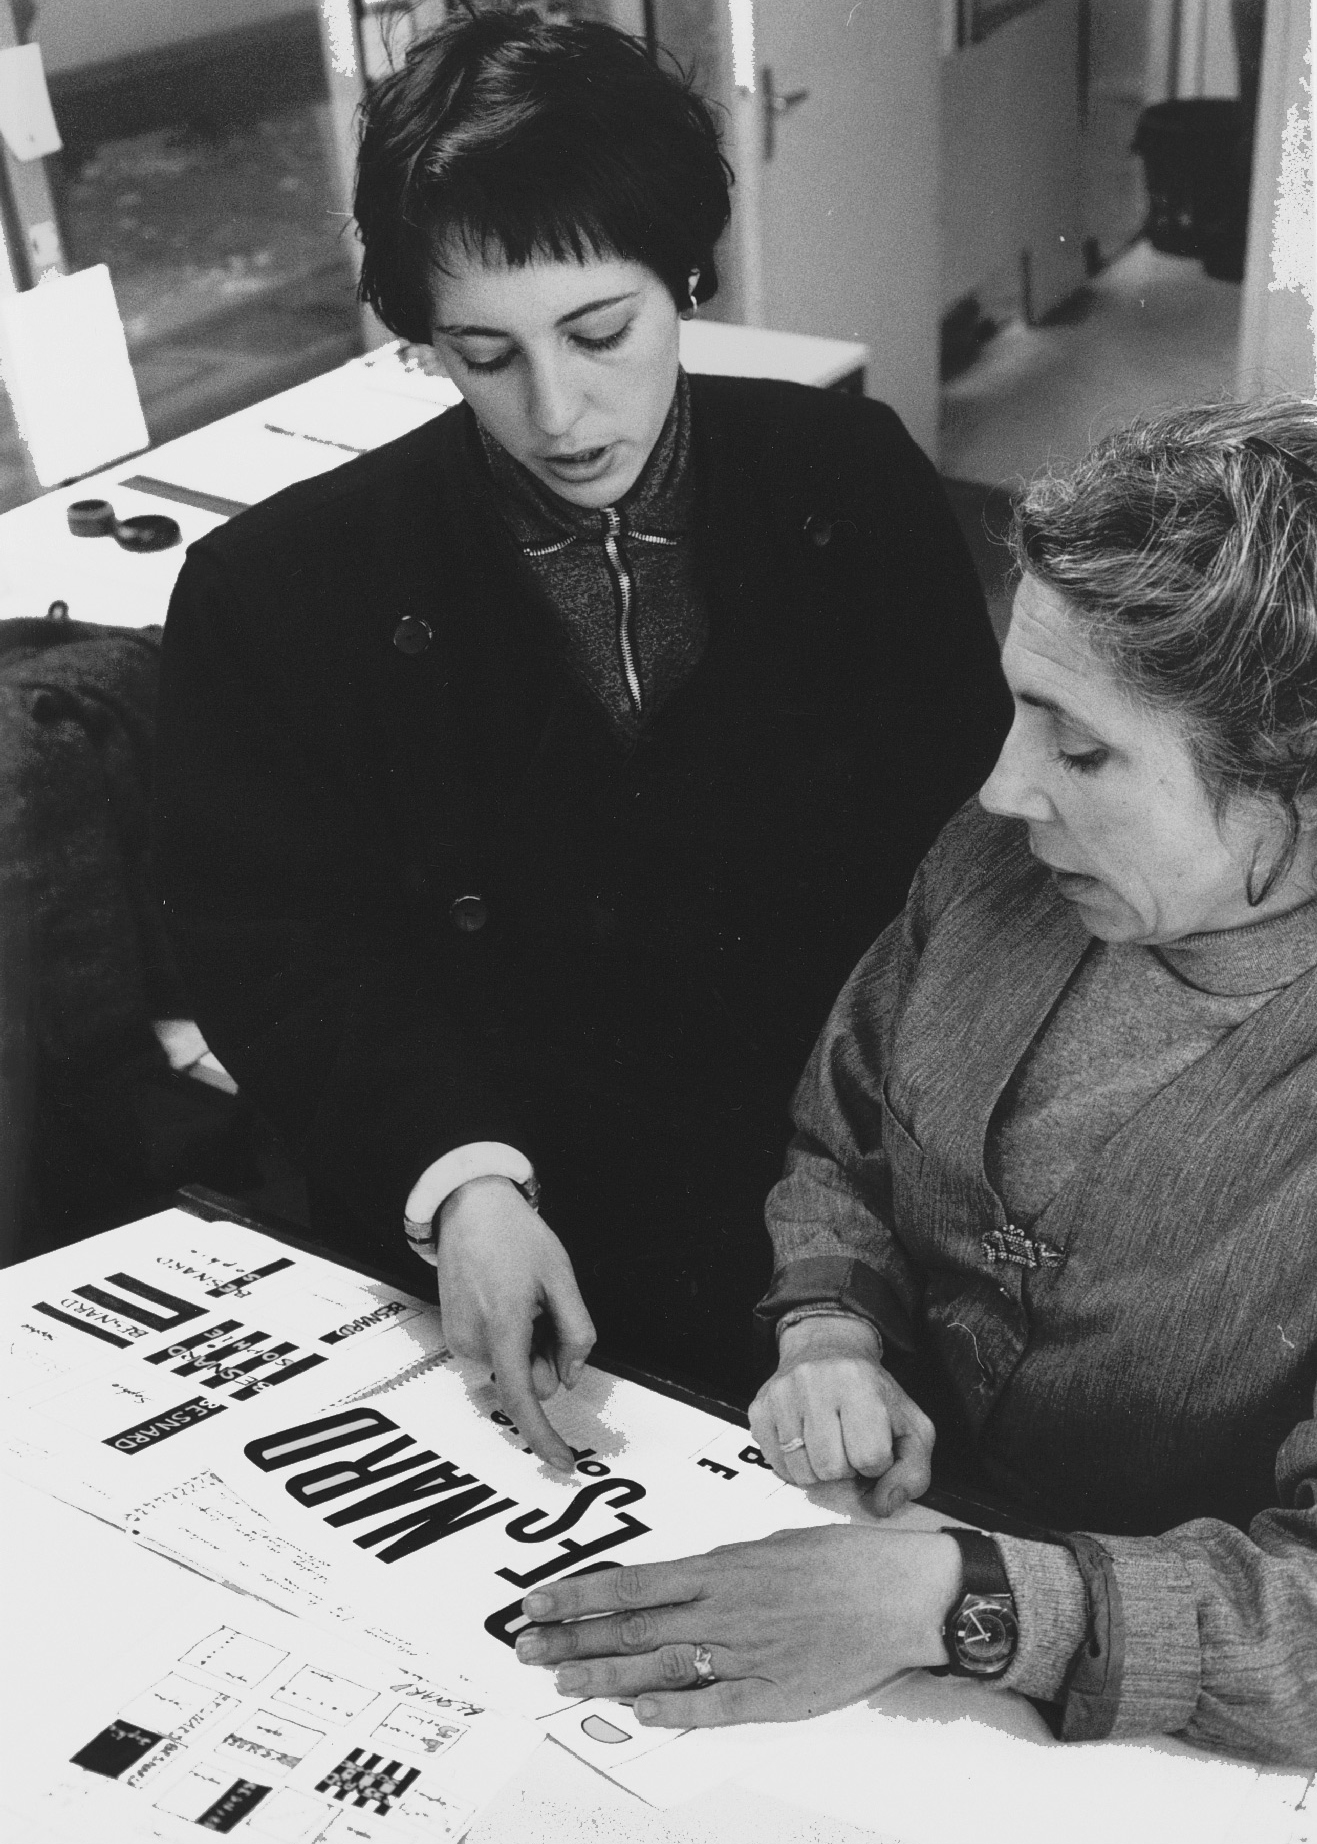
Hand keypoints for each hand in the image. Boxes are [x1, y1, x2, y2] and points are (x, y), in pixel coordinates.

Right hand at [436, 1176, 594, 1470]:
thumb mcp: (562, 1278)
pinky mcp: (454, 1335)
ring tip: (524, 1297)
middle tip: (546, 1308)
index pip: (523, 1398)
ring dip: (529, 1344)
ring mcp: (459, 1339)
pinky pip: (497, 1355)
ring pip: (514, 1368)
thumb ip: (575, 1333)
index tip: (565, 1463)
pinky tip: (508, 1299)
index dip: (544, 1436)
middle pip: (529, 1381)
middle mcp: (474, 1341)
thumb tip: (571, 1378)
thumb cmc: (517, 1237)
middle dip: (547, 1358)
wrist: (468, 1207)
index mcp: (504, 1326)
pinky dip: (512, 1338)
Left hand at [515, 1526, 960, 1725]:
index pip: (630, 1584)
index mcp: (720, 1567)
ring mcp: (746, 1654)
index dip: (577, 1596)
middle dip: (573, 1639)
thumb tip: (686, 1579)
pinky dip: (673, 1710)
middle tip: (525, 1649)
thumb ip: (723, 1566)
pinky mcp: (774, 1693)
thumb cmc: (843, 1559)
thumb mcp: (772, 1543)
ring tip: (560, 1683)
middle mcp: (723, 1610)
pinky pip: (713, 1705)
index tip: (536, 1603)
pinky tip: (639, 1714)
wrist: (901, 1592)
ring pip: (660, 1666)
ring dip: (606, 1676)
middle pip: (632, 1627)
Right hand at [748, 1315, 934, 1513]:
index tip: (874, 1446)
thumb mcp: (912, 1426)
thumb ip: (913, 1472)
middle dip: (846, 1468)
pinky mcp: (759, 1409)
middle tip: (849, 1446)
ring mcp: (781, 1395)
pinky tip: (807, 1442)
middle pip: (831, 1468)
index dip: (876, 1463)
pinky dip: (796, 1466)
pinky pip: (777, 1467)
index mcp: (859, 1382)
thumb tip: (884, 1506)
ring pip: (802, 1473)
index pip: (869, 1456)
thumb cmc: (873, 1395)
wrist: (828, 1350)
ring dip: (820, 1471)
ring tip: (828, 1444)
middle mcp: (815, 1382)